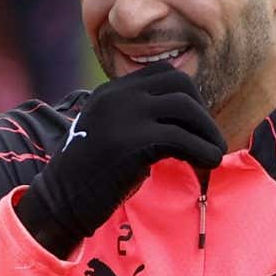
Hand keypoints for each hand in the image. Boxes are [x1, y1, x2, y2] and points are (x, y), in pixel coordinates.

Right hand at [15, 62, 226, 257]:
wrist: (60, 202)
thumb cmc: (91, 177)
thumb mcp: (112, 134)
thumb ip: (140, 120)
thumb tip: (187, 124)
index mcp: (111, 91)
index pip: (163, 73)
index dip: (188, 96)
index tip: (194, 124)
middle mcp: (117, 96)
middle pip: (179, 82)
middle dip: (202, 110)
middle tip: (208, 138)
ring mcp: (124, 115)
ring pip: (185, 107)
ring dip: (208, 130)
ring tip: (215, 153)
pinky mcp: (132, 141)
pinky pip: (181, 138)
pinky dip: (203, 150)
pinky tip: (208, 163)